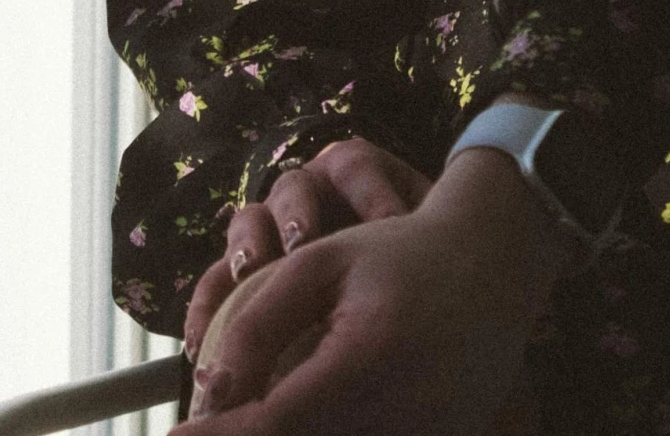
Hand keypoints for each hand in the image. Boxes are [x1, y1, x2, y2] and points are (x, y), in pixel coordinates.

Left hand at [182, 145, 570, 433]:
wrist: (494, 260)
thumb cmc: (401, 252)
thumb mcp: (321, 262)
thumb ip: (258, 320)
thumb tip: (209, 387)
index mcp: (365, 359)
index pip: (270, 425)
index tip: (174, 434)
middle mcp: (399, 412)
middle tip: (210, 423)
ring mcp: (424, 435)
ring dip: (286, 432)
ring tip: (254, 412)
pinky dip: (329, 430)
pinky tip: (306, 412)